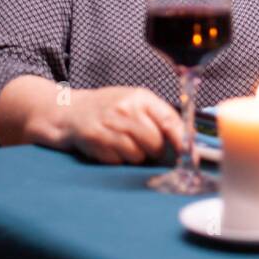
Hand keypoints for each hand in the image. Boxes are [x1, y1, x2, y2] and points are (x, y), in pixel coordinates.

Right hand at [55, 86, 185, 164]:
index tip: (190, 157)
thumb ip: (159, 117)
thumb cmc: (107, 108)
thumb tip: (187, 140)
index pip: (170, 121)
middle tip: (143, 145)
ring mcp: (110, 124)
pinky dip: (116, 159)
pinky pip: (118, 161)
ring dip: (133, 156)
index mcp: (141, 97)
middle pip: (155, 143)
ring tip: (121, 142)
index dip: (182, 142)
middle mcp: (126, 108)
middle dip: (153, 151)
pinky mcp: (96, 139)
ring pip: (138, 155)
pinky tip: (107, 146)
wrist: (68, 111)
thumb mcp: (134, 102)